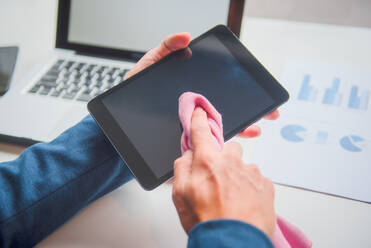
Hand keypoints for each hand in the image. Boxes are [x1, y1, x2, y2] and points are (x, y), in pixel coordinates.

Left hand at [124, 32, 278, 138]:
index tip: (257, 91)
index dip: (241, 91)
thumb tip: (185, 36)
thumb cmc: (132, 92)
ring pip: (220, 129)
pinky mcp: (182, 141)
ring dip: (240, 130)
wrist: (118, 119)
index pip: (221, 91)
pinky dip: (217, 146)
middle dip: (251, 112)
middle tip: (267, 113)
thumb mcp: (149, 65)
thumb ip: (166, 49)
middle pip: (227, 111)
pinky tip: (227, 144)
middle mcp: (194, 110)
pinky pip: (203, 145)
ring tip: (254, 128)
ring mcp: (189, 126)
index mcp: (192, 92)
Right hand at [172, 108, 275, 236]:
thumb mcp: (180, 195)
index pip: (201, 132)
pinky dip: (250, 187)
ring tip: (231, 197)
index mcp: (207, 162)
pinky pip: (256, 179)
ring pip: (243, 165)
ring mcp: (251, 173)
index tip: (200, 112)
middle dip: (223, 158)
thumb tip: (188, 155)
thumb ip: (181, 168)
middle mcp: (231, 162)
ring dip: (237, 175)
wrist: (233, 243)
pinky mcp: (266, 185)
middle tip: (218, 179)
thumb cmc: (207, 222)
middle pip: (228, 148)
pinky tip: (244, 203)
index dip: (199, 120)